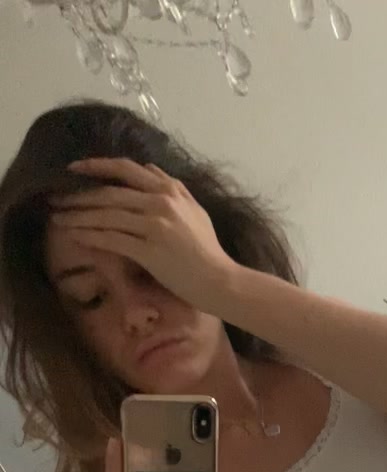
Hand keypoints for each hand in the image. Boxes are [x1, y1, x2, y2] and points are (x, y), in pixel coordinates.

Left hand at [51, 158, 234, 312]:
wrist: (219, 280)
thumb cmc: (208, 250)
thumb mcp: (194, 210)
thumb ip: (173, 188)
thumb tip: (150, 170)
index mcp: (169, 190)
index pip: (125, 169)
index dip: (96, 166)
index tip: (75, 169)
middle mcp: (159, 202)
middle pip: (109, 193)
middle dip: (78, 196)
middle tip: (56, 199)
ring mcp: (154, 226)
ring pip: (107, 215)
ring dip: (78, 217)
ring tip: (58, 220)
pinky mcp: (149, 250)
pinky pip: (112, 239)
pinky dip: (91, 237)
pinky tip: (75, 238)